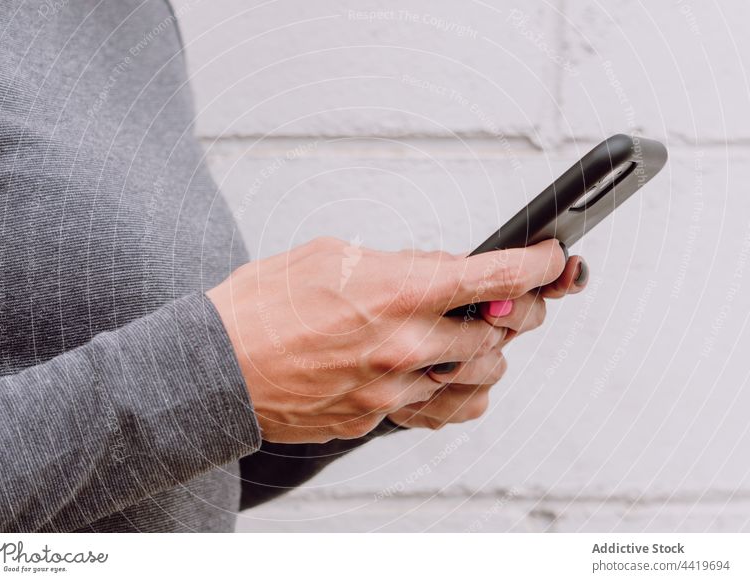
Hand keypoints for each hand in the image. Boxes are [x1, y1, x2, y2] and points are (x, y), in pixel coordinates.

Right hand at [207, 237, 565, 442]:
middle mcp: (402, 345)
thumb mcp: (331, 255)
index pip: (494, 278)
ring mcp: (390, 389)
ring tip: (467, 338)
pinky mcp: (374, 417)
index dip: (538, 265)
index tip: (554, 260)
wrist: (216, 365)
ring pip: (477, 379)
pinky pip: (439, 412)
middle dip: (516, 314)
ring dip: (485, 356)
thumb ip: (397, 263)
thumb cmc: (262, 305)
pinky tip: (447, 379)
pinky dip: (455, 395)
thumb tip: (440, 271)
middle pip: (500, 335)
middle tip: (510, 302)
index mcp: (396, 292)